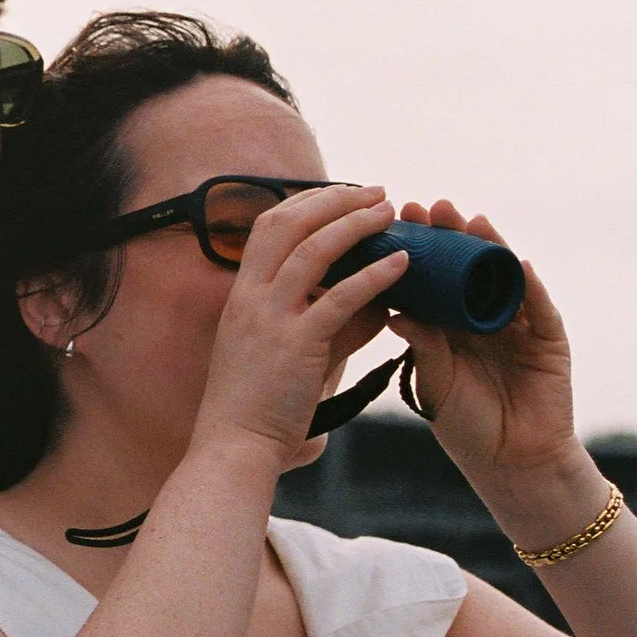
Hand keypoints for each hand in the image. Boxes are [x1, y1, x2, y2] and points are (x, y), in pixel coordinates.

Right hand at [193, 186, 407, 467]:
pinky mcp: (297, 344)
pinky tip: (401, 265)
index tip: (344, 196)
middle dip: (333, 200)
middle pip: (287, 224)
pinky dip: (373, 276)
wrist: (235, 444)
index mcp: (242, 295)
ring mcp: (270, 318)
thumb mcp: (286, 352)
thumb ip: (327, 324)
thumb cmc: (259, 406)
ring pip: (312, 250)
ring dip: (354, 225)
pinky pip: (340, 298)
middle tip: (374, 191)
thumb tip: (376, 308)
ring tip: (390, 213)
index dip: (306, 203)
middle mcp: (251, 297)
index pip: (267, 227)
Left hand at [389, 201, 582, 495]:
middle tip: (427, 206)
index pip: (430, 279)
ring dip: (489, 248)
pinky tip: (516, 263)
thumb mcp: (435, 381)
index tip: (391, 221)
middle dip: (449, 236)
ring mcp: (518, 326)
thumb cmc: (466, 425)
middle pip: (466, 268)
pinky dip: (529, 286)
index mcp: (448, 326)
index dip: (414, 251)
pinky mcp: (549, 342)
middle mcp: (482, 319)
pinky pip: (540, 309)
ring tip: (470, 220)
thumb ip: (422, 346)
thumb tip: (393, 310)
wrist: (510, 463)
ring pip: (503, 279)